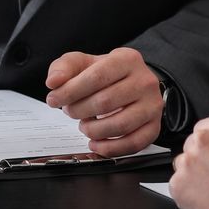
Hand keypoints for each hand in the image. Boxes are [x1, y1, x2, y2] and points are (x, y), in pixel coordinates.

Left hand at [44, 46, 162, 156]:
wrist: (132, 82)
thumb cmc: (105, 74)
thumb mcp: (83, 63)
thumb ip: (63, 68)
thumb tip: (54, 82)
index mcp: (127, 59)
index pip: (96, 77)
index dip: (71, 91)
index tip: (54, 99)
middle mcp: (145, 81)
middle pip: (106, 102)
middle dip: (79, 110)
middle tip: (70, 111)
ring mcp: (152, 106)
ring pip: (120, 125)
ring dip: (93, 130)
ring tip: (84, 125)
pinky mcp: (154, 127)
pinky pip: (133, 144)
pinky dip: (110, 149)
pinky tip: (96, 143)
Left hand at [168, 117, 208, 208]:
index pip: (204, 127)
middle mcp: (200, 141)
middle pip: (192, 146)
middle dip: (201, 160)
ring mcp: (186, 162)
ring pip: (183, 166)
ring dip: (193, 176)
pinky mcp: (176, 184)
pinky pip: (178, 185)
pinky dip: (187, 193)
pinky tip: (206, 200)